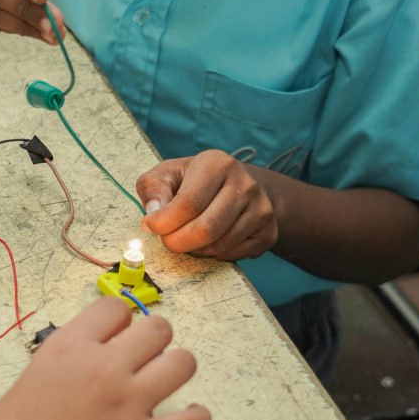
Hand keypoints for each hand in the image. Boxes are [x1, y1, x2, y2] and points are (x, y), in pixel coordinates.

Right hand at [0, 297, 209, 419]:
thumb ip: (62, 364)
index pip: (114, 308)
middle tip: (144, 359)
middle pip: (158, 329)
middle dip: (154, 340)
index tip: (116, 338)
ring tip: (165, 383)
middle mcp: (104, 368)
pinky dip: (195, 419)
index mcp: (69, 348)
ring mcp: (130, 405)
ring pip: (183, 363)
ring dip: (177, 370)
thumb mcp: (28, 380)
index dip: (118, 322)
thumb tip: (83, 365)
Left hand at [138, 149, 278, 260]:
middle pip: (206, 229)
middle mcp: (245, 184)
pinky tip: (207, 241)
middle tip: (166, 241)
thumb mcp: (168, 174)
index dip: (164, 222)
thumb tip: (153, 212)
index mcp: (218, 164)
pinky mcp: (268, 232)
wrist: (237, 186)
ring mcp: (261, 208)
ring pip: (218, 246)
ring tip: (186, 237)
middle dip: (177, 242)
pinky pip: (233, 255)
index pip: (189, 203)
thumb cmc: (195, 181)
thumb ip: (153, 189)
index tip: (150, 226)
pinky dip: (213, 255)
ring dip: (194, 249)